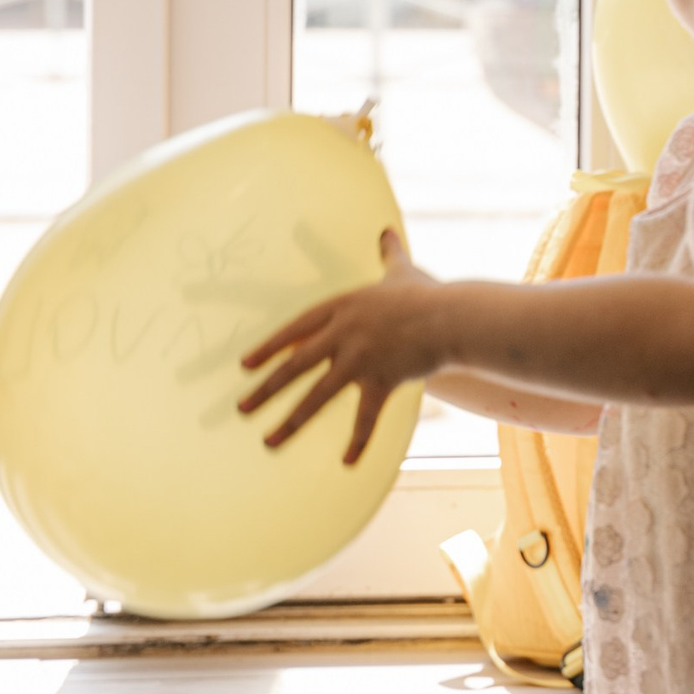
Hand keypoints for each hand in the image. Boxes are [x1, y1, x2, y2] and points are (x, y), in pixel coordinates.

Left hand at [238, 226, 441, 463]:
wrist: (452, 316)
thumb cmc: (427, 294)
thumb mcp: (401, 271)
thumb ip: (388, 253)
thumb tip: (385, 231)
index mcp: (343, 308)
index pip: (296, 329)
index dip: (270, 347)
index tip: (245, 364)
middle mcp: (343, 333)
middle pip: (295, 364)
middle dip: (265, 388)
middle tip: (242, 407)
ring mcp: (359, 358)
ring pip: (317, 395)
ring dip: (291, 421)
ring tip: (269, 441)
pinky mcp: (381, 380)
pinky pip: (366, 416)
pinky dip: (358, 440)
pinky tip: (347, 462)